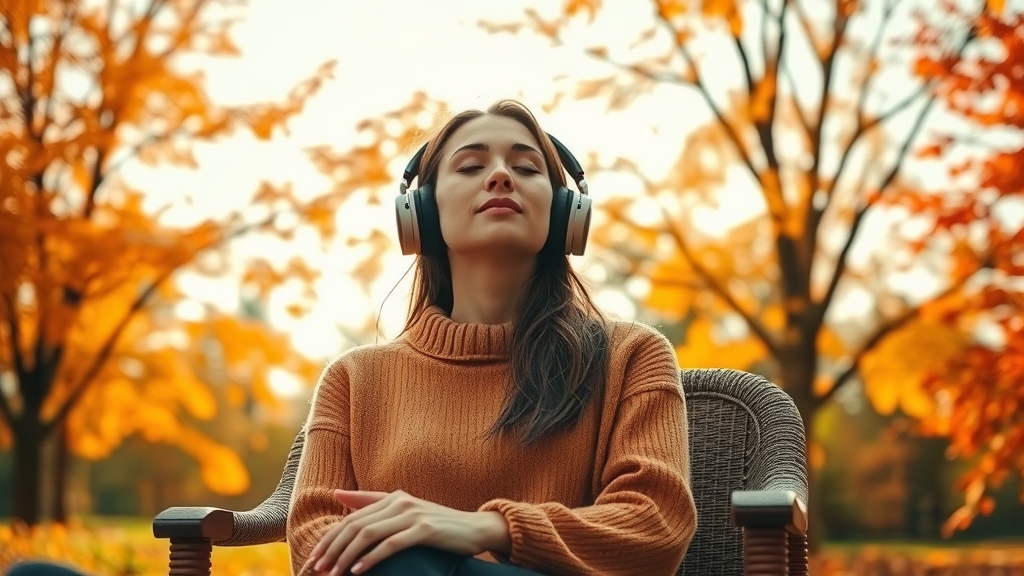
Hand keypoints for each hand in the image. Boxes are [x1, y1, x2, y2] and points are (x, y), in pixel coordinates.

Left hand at [309, 489, 510, 574]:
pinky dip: (372, 558)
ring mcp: (413, 514)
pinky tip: (359, 571)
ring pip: (369, 534)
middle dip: (332, 548)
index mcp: (393, 497)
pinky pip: (391, 544)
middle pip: (355, 524)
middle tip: (317, 569)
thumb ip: (372, 503)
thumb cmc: (439, 526)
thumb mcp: (405, 512)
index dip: (330, 537)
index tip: (314, 557)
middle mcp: (400, 502)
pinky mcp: (425, 529)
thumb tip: (338, 494)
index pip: (351, 516)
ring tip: (333, 573)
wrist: (476, 529)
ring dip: (346, 556)